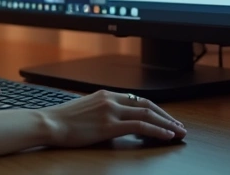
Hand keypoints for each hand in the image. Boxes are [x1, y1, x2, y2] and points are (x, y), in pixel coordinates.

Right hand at [42, 90, 186, 144]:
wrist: (49, 123)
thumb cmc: (62, 120)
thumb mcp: (85, 110)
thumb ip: (101, 111)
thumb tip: (112, 120)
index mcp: (105, 94)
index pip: (137, 99)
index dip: (155, 109)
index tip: (165, 118)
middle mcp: (110, 99)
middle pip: (147, 104)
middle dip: (166, 116)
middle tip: (180, 126)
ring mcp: (111, 111)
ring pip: (147, 114)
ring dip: (167, 123)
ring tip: (179, 132)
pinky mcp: (109, 125)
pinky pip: (140, 126)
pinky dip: (157, 130)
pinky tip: (166, 136)